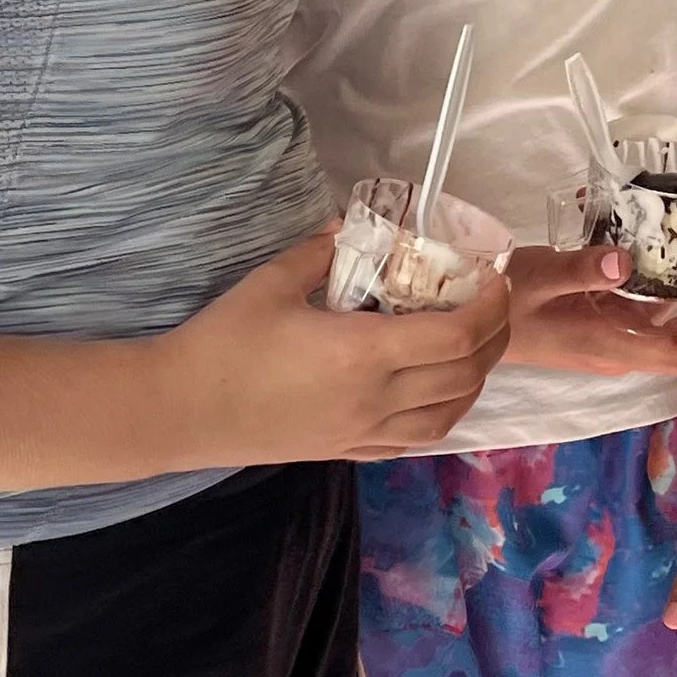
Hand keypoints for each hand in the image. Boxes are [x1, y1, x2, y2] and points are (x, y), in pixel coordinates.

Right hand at [160, 226, 511, 464]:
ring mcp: (363, 432)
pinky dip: (442, 414)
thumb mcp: (274, 280)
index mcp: (364, 354)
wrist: (181, 409)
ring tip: (477, 347)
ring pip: (448, 416)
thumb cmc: (225, 342)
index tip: (495, 278)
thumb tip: (349, 225)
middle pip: (464, 375)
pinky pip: (414, 440)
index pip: (455, 336)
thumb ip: (322, 251)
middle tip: (495, 303)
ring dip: (475, 380)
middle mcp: (376, 399)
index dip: (488, 308)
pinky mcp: (346, 451)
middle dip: (493, 337)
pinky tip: (438, 391)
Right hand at [504, 247, 676, 375]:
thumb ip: (581, 270)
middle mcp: (622, 350)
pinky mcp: (608, 324)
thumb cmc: (504, 303)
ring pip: (675, 331)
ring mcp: (617, 339)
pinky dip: (674, 290)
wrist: (475, 323)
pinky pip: (653, 314)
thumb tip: (626, 262)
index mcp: (611, 346)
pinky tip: (673, 255)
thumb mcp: (537, 277)